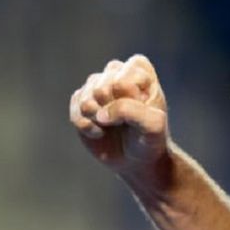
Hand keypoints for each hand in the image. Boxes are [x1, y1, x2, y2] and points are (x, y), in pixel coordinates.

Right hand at [69, 55, 169, 178]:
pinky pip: (76, 109)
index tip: (142, 110)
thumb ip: (131, 111)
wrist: (136, 159)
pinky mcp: (81, 101)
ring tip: (111, 126)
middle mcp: (116, 73)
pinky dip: (86, 125)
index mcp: (140, 70)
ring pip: (87, 98)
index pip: (123, 81)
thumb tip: (100, 113)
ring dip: (98, 118)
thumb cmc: (150, 138)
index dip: (129, 102)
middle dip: (111, 111)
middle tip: (124, 122)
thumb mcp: (153, 125)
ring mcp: (97, 86)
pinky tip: (99, 132)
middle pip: (102, 88)